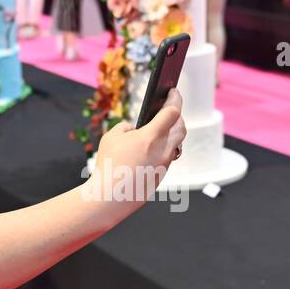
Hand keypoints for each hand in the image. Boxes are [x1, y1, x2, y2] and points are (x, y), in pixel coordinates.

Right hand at [87, 89, 186, 205]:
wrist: (110, 197)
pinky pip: (169, 156)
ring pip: (177, 143)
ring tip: (166, 125)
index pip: (172, 112)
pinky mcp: (161, 175)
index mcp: (151, 136)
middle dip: (177, 115)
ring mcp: (164, 164)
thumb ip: (125, 128)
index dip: (174, 99)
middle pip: (181, 127)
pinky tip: (156, 145)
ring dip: (174, 132)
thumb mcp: (111, 137)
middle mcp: (163, 149)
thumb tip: (133, 129)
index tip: (173, 91)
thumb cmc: (109, 165)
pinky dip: (165, 147)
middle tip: (171, 106)